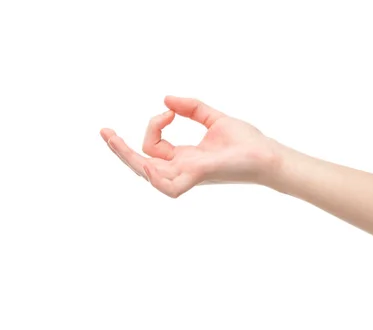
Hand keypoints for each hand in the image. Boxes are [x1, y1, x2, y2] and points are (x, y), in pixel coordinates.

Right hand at [100, 96, 280, 197]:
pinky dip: (153, 177)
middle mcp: (182, 169)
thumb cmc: (247, 142)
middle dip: (120, 149)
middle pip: (141, 164)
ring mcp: (189, 174)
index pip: (153, 147)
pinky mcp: (199, 174)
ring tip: (112, 138)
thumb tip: (165, 100)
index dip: (154, 125)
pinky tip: (144, 161)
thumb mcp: (214, 118)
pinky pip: (168, 186)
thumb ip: (191, 108)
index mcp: (184, 158)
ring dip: (128, 158)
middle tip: (103, 131)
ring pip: (148, 174)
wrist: (269, 155)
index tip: (170, 111)